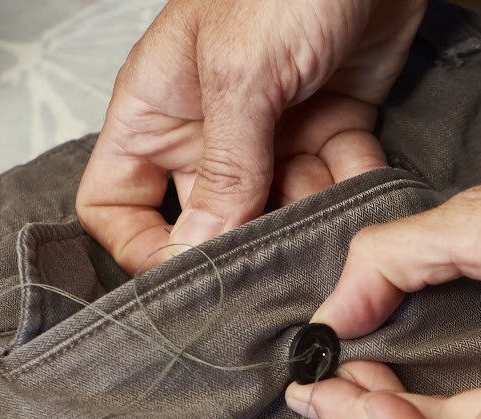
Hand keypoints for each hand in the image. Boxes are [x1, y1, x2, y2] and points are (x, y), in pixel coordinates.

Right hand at [78, 0, 425, 272]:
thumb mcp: (240, 76)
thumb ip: (224, 170)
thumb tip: (198, 252)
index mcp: (157, 110)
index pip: (116, 202)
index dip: (142, 248)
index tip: (187, 280)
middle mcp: (209, 128)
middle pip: (210, 219)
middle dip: (247, 244)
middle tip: (281, 263)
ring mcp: (271, 131)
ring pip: (281, 210)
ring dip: (311, 217)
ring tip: (332, 209)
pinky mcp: (331, 126)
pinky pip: (336, 181)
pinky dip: (353, 187)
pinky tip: (364, 177)